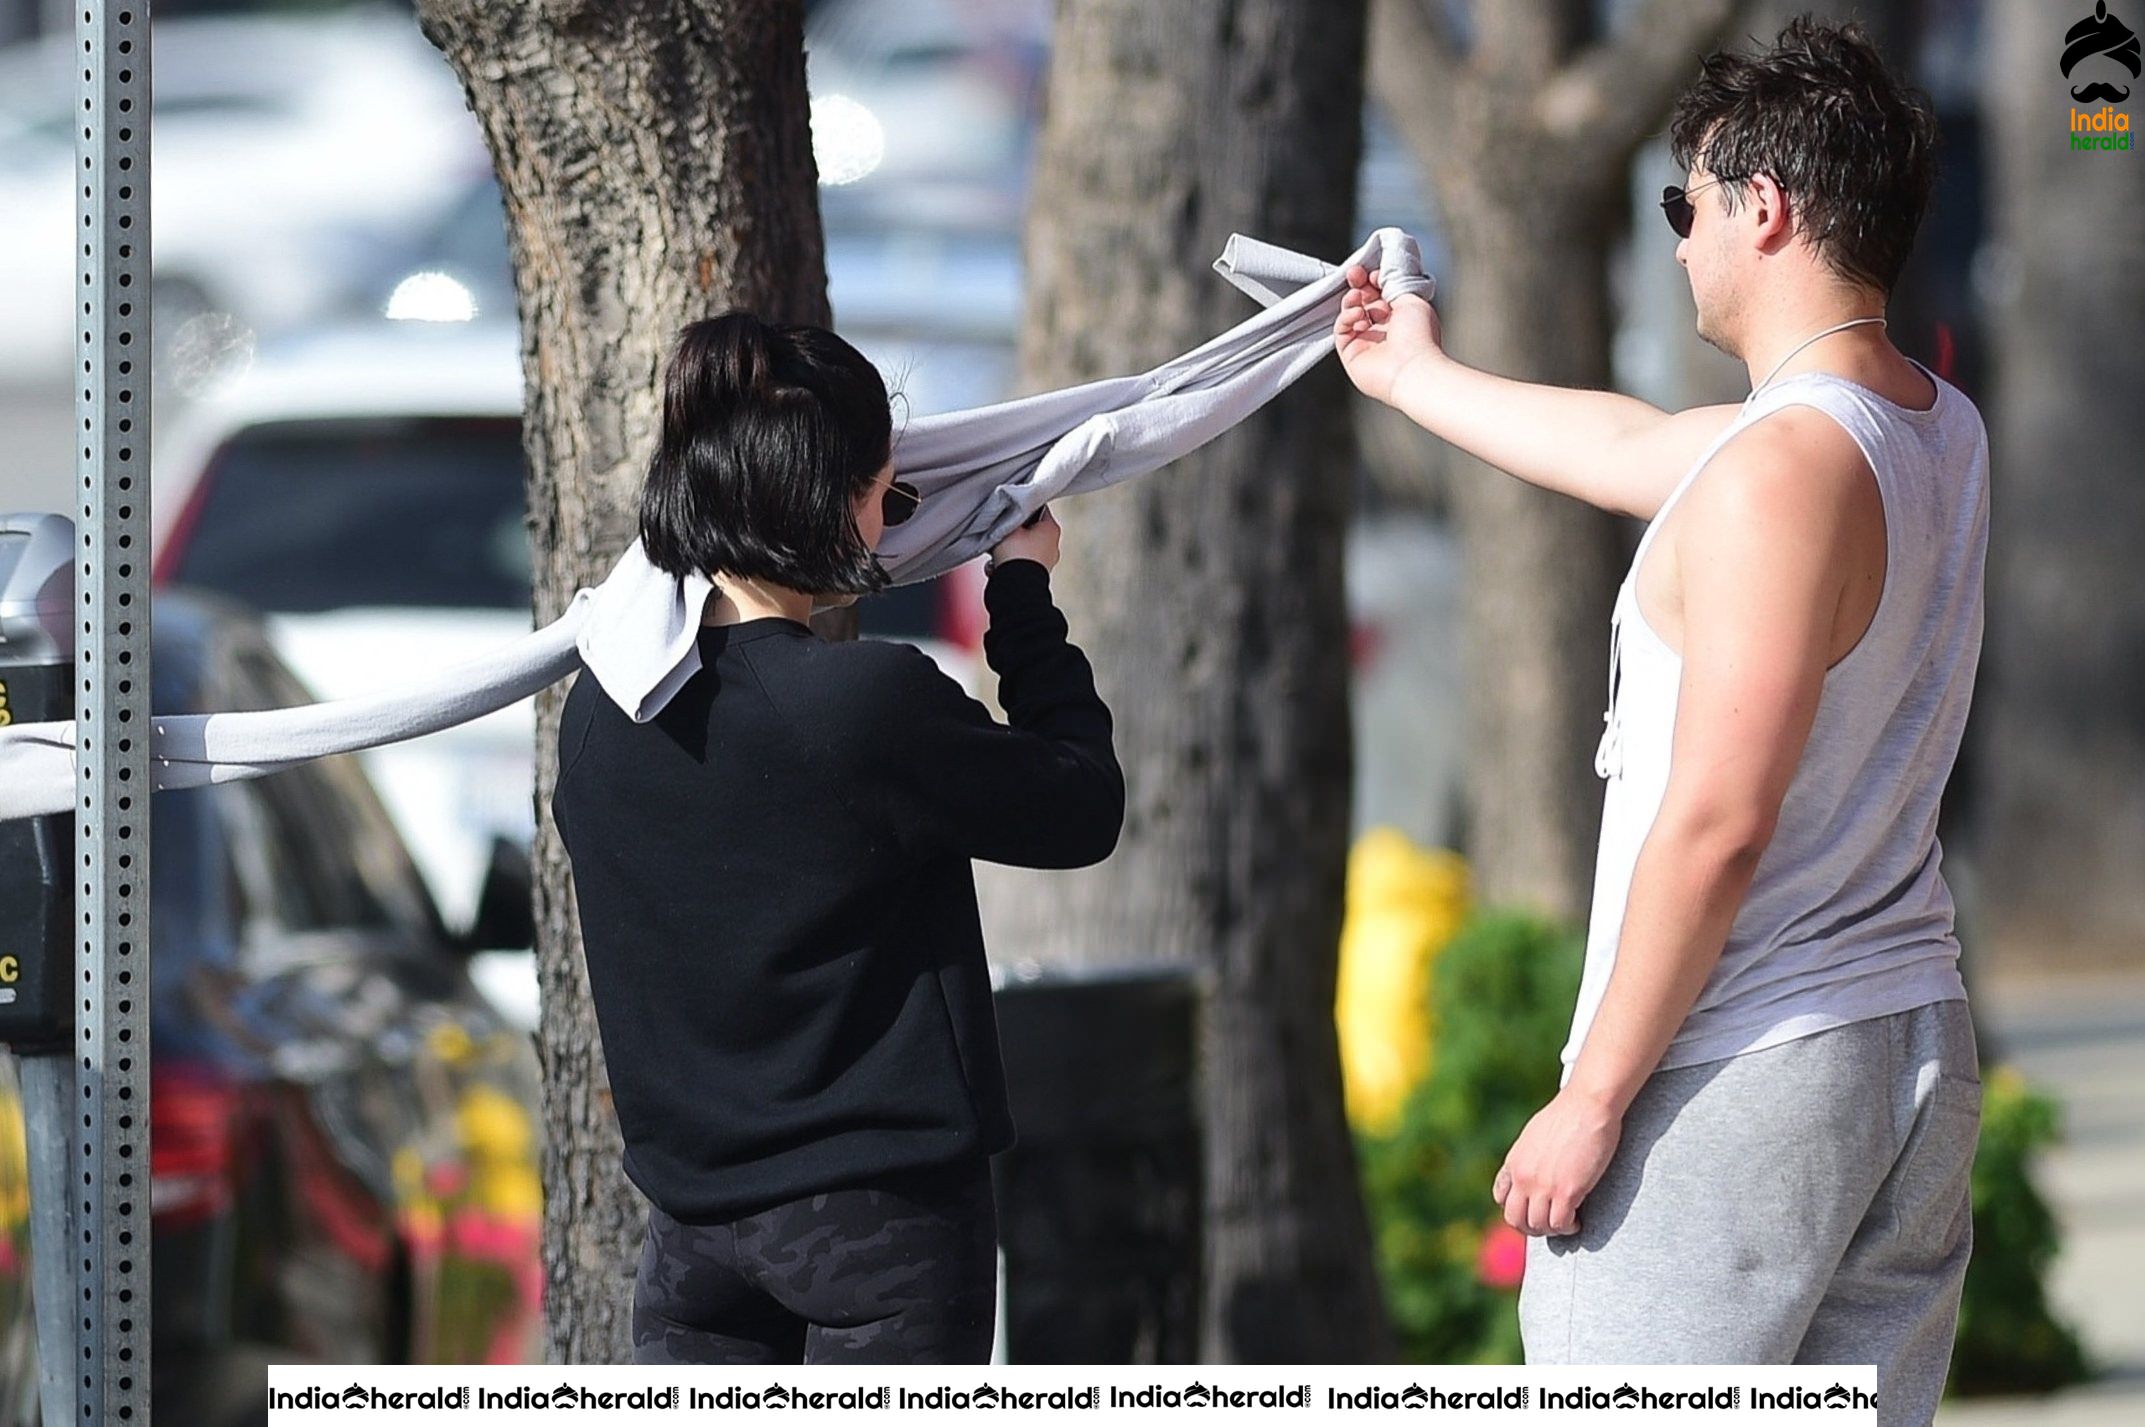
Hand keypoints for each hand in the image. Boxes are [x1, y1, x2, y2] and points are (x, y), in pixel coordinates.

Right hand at [990, 507, 1060, 571]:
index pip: (1039, 508)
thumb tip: (1005, 517)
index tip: (1010, 509)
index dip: (1023, 507)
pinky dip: (1008, 566)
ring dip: (1009, 551)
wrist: (1016, 586)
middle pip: (1030, 531)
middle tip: (1001, 532)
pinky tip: (997, 567)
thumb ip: (1008, 517)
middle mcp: (1052, 546)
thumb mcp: (1007, 526)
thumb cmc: (1016, 554)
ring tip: (997, 552)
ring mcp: (1045, 563)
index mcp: (1051, 529)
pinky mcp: (1035, 576)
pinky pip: (1019, 565)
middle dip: (1013, 532)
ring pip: (1022, 550)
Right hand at [1333, 263, 1444, 404]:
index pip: (1380, 293)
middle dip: (1358, 285)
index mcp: (1400, 317)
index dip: (1372, 280)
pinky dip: (1346, 317)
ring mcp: (1366, 342)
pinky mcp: (1351, 354)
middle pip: (1363, 301)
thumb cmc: (1420, 337)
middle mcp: (1383, 330)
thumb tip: (1378, 275)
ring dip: (1351, 300)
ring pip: (1350, 314)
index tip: (1369, 272)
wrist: (1412, 369)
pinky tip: (1357, 314)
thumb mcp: (1411, 298)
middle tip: (1355, 274)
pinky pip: (1341, 330)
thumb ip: (1393, 283)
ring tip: (1357, 297)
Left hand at [1492, 1088, 1622, 1237]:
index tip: (1535, 1209)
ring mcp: (1543, 1186)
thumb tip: (1538, 1168)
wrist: (1586, 1105)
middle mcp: (1523, 1177)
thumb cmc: (1568, 1115)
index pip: (1501, 1198)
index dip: (1518, 1209)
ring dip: (1553, 1230)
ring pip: (1538, 1226)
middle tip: (1550, 1225)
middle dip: (1531, 1227)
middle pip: (1515, 1219)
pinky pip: (1561, 1224)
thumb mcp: (1535, 1135)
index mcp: (1514, 1162)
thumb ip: (1531, 1156)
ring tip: (1567, 1223)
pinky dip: (1569, 1228)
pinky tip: (1578, 1221)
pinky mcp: (1566, 1191)